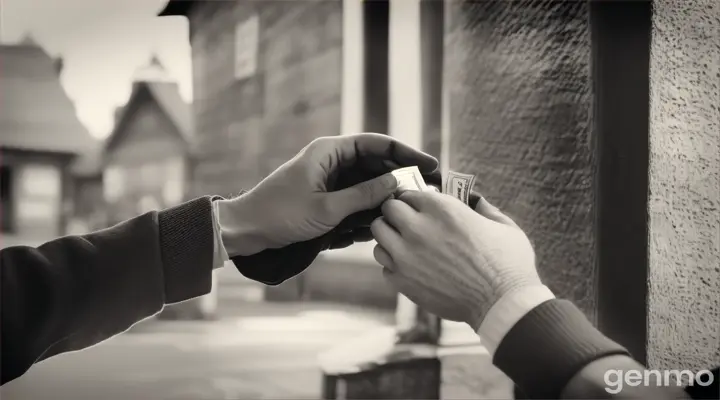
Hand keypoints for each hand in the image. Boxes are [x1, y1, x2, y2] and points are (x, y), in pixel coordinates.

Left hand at [218, 133, 437, 283]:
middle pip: (375, 163)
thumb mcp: (327, 208)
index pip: (377, 143)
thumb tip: (396, 183)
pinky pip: (354, 199)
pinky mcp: (325, 197)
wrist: (246, 230)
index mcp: (330, 151)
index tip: (429, 165)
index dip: (406, 153)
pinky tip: (381, 224)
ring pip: (367, 184)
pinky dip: (367, 209)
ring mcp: (329, 179)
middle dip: (399, 177)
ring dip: (384, 197)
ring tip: (407, 211)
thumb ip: (363, 195)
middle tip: (425, 193)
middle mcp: (332, 160)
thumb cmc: (280, 214)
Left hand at [372, 191, 539, 329]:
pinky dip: (394, 265)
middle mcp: (418, 228)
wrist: (501, 304)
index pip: (407, 193)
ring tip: (406, 245)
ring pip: (379, 235)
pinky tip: (411, 268)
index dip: (413, 200)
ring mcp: (406, 256)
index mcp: (441, 209)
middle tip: (407, 223)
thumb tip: (474, 199)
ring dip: (390, 237)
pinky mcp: (402, 280)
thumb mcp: (502, 225)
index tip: (418, 208)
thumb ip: (484, 208)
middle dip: (397, 213)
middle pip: (387, 209)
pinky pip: (384, 265)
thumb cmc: (507, 263)